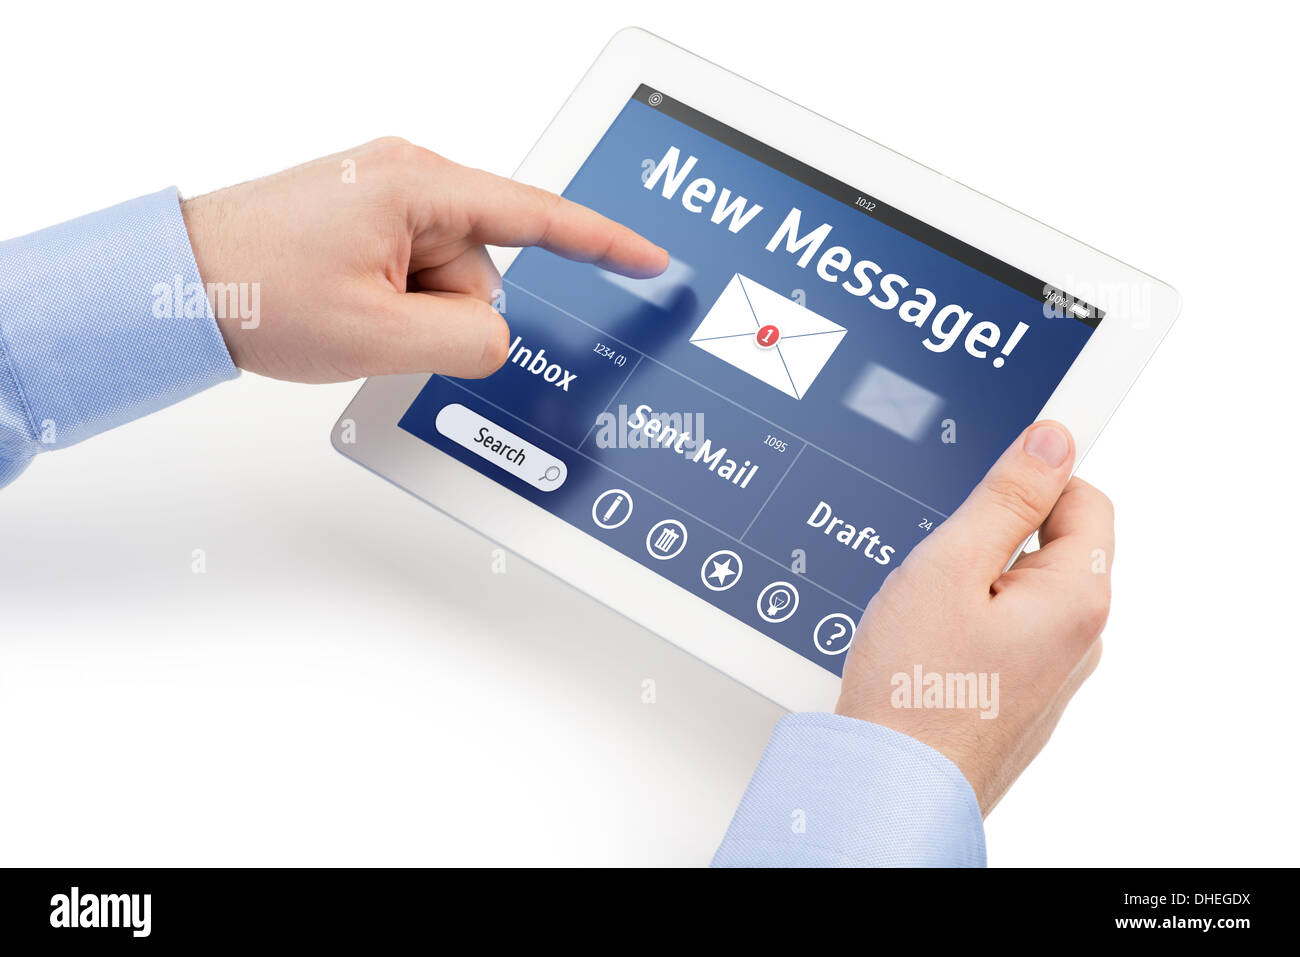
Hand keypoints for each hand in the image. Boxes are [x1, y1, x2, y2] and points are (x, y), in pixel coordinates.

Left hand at [181, 137, 667, 382]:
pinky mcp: (371, 223)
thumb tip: (498, 337)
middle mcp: (410, 179)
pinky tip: (350, 309)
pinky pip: (419, 275)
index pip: (539, 217)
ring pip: (452, 282)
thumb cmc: (258, 289)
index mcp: (420, 186)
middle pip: (486, 267)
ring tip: (352, 315)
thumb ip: (468, 339)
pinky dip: (398, 304)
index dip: (603, 242)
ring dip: (416, 314)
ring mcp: (388, 200)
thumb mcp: (379, 335)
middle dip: (448, 312)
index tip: (650, 257)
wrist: (178, 282)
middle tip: (381, 324)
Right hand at [836, 421, 1112, 814]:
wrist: (888, 785)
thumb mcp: (950, 565)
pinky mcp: (1023, 697)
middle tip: (936, 566)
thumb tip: (1052, 439)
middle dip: (992, 539)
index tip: (976, 494)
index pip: (1082, 495)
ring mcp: (1054, 674)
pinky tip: (928, 645)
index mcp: (1077, 597)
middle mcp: (1081, 639)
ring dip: (977, 584)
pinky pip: (1008, 634)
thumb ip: (1006, 497)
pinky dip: (972, 624)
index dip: (1026, 482)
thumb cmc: (914, 690)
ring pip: (1023, 591)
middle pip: (1052, 545)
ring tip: (924, 613)